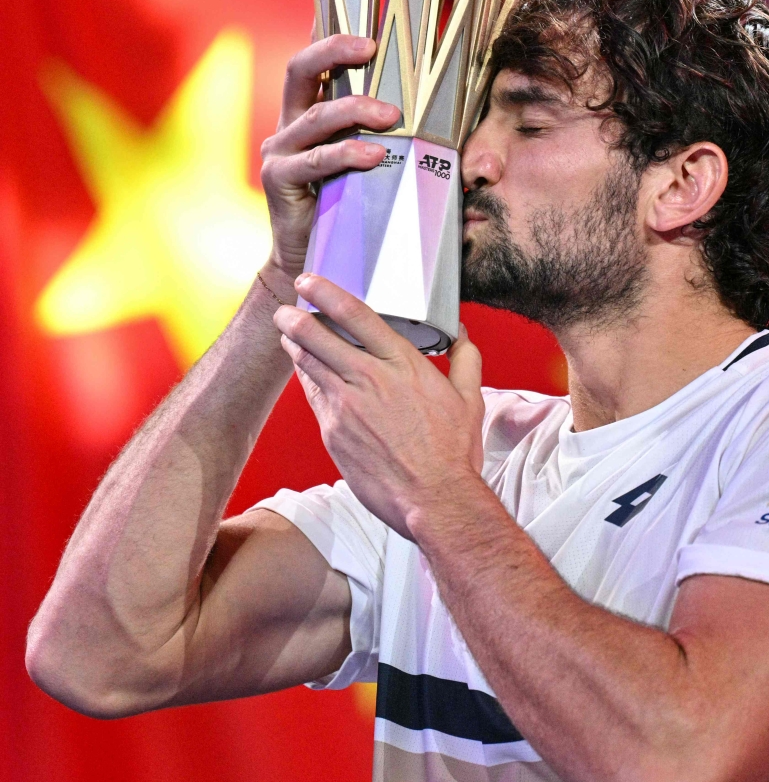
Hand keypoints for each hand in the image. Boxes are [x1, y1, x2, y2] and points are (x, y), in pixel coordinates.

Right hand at [259, 33, 400, 282]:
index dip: (331, 38)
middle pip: (300, 70)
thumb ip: (380, 135)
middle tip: (373, 49)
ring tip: (391, 116)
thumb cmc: (346, 207)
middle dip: (335, 51)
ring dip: (356, 110)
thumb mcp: (365, 164)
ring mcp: (280, 151)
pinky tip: (373, 156)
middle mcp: (288, 125)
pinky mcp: (278, 180)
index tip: (367, 28)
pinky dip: (345, 154)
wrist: (310, 260)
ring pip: (317, 116)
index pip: (314, 64)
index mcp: (306, 114)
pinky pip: (315, 160)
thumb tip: (436, 112)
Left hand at [273, 273, 485, 538]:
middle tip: (286, 309)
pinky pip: (312, 396)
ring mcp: (346, 406)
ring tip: (287, 334)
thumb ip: (465, 361)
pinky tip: (306, 373)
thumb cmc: (452, 452)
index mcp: (403, 364)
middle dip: (294, 317)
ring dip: (293, 344)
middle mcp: (370, 379)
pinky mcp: (332, 432)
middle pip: (317, 335)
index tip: (309, 281)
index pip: (356, 315)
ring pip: (307, 363)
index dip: (327, 292)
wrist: (434, 500)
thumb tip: (463, 336)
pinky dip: (306, 379)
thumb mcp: (470, 399)